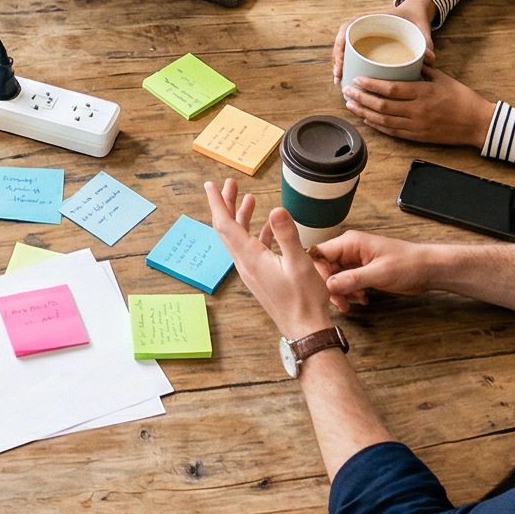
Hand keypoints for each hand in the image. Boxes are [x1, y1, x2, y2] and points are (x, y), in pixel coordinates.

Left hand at [203, 180, 339, 340]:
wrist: (304, 329)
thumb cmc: (304, 299)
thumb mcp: (299, 263)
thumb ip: (287, 234)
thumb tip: (276, 209)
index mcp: (250, 258)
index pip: (226, 225)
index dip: (217, 203)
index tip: (211, 185)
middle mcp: (245, 264)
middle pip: (227, 229)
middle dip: (226, 204)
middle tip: (229, 184)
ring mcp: (252, 271)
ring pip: (239, 238)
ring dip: (241, 217)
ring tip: (249, 199)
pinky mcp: (260, 276)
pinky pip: (251, 249)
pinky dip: (256, 233)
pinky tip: (268, 226)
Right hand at [310, 230, 430, 306]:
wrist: (428, 269)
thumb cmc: (408, 264)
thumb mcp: (380, 273)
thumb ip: (352, 279)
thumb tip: (329, 285)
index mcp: (351, 243)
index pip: (321, 254)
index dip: (320, 273)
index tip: (327, 290)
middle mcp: (350, 250)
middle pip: (326, 268)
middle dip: (331, 286)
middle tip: (341, 302)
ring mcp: (356, 261)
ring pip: (336, 277)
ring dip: (342, 291)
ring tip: (355, 300)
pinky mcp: (363, 271)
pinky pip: (347, 282)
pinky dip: (351, 292)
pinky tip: (362, 299)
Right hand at [333, 0, 439, 82]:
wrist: (415, 13)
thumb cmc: (414, 19)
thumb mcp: (420, 28)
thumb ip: (426, 42)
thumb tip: (430, 59)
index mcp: (370, 18)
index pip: (346, 29)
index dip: (340, 46)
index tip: (341, 61)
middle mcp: (362, 26)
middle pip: (341, 42)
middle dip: (337, 60)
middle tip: (338, 78)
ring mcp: (362, 35)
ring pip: (344, 49)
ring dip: (339, 65)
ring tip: (340, 82)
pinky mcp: (365, 44)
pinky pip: (351, 54)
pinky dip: (347, 65)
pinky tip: (346, 78)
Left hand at [342, 65, 496, 147]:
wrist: (477, 124)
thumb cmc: (463, 98)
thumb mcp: (443, 78)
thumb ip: (423, 69)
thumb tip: (407, 60)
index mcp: (423, 93)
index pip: (390, 89)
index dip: (370, 85)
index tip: (357, 79)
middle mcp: (417, 111)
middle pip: (381, 105)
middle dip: (360, 98)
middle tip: (346, 90)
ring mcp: (415, 126)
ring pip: (382, 120)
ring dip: (363, 112)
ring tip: (350, 104)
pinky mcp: (416, 136)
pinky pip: (391, 131)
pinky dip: (376, 125)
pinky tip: (366, 118)